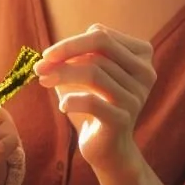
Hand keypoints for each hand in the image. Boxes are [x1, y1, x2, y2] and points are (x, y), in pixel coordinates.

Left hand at [34, 24, 155, 176]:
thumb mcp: (84, 75)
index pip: (101, 35)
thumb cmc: (94, 105)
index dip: (70, 44)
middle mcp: (145, 73)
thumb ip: (71, 59)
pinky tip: (63, 107)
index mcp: (141, 56)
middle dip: (65, 53)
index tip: (47, 57)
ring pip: (94, 72)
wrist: (108, 149)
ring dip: (62, 75)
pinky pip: (92, 101)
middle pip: (100, 47)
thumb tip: (49, 57)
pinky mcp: (123, 119)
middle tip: (39, 65)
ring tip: (44, 82)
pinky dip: (71, 100)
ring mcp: (136, 96)